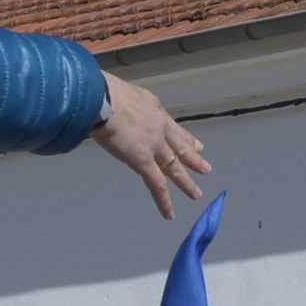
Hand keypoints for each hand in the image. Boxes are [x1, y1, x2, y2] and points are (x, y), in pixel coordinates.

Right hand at [93, 73, 213, 213]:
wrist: (102, 98)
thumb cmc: (101, 92)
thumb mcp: (118, 92)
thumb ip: (120, 104)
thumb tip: (108, 106)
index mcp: (152, 108)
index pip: (172, 126)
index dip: (184, 137)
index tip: (195, 144)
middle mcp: (158, 127)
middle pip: (179, 146)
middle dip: (193, 158)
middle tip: (205, 167)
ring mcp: (153, 145)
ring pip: (173, 167)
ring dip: (185, 181)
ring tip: (196, 193)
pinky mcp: (143, 161)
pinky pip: (156, 185)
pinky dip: (164, 201)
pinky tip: (170, 213)